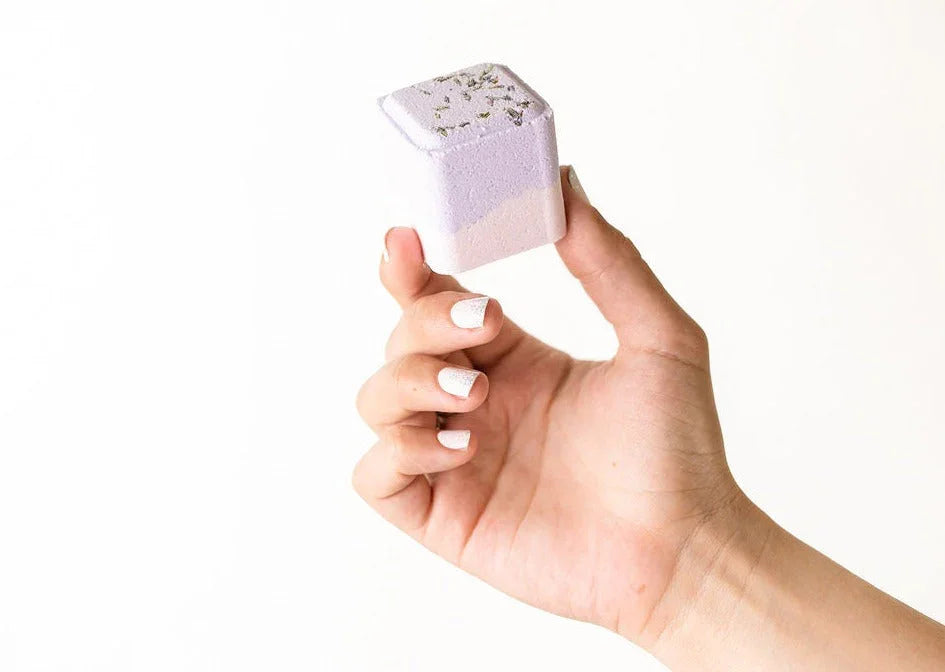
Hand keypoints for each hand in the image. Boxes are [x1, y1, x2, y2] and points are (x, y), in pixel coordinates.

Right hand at [353, 166, 740, 642]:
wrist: (684, 550)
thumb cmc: (678, 452)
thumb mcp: (659, 338)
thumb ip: (610, 261)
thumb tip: (567, 183)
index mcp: (515, 360)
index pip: (437, 303)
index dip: (412, 271)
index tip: (408, 240)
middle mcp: (476, 403)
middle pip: (400, 341)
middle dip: (425, 323)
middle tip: (483, 328)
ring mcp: (454, 460)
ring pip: (377, 400)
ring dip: (411, 382)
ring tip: (475, 396)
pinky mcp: (442, 515)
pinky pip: (375, 474)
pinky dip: (399, 451)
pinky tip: (462, 447)